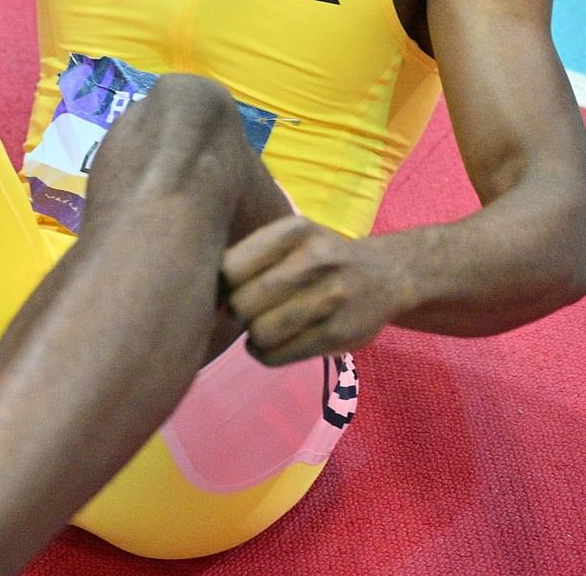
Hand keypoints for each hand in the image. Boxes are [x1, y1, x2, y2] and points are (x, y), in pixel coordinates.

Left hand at [221, 215, 414, 365]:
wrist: (387, 275)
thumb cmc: (321, 257)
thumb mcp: (291, 239)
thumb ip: (249, 258)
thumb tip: (198, 292)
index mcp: (295, 231)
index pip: (229, 268)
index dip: (220, 286)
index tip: (228, 291)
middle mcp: (315, 260)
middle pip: (242, 304)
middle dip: (236, 313)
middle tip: (245, 312)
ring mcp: (331, 299)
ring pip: (259, 333)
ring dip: (252, 336)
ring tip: (261, 328)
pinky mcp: (338, 334)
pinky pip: (278, 355)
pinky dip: (266, 353)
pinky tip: (275, 343)